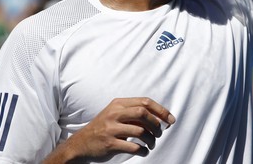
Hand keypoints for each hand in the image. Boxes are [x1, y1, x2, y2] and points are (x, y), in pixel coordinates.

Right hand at [46, 97, 174, 162]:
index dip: (161, 110)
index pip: (145, 102)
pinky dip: (143, 151)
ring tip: (151, 144)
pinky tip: (144, 151)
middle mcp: (114, 113)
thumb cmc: (103, 127)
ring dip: (151, 140)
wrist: (81, 143)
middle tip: (159, 133)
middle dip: (156, 124)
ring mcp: (111, 128)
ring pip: (141, 131)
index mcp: (118, 104)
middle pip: (143, 113)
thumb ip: (133, 114)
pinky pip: (133, 147)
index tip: (170, 119)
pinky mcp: (110, 143)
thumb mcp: (116, 115)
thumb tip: (159, 118)